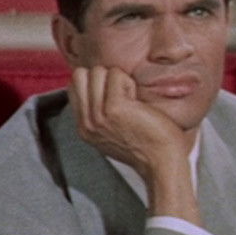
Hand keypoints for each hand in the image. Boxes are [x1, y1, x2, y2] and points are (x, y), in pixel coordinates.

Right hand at [68, 66, 192, 196]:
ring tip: (132, 98)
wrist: (162, 163)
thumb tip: (101, 90)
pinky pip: (116, 75)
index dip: (96, 82)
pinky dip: (129, 81)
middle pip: (80, 75)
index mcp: (84, 128)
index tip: (117, 95)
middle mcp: (86, 122)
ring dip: (118, 78)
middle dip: (104, 76)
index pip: (74, 87)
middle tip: (124, 94)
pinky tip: (138, 100)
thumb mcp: (114, 134)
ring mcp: (98, 115)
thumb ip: (101, 116)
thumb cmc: (149, 146)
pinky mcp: (114, 108)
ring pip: (97, 71)